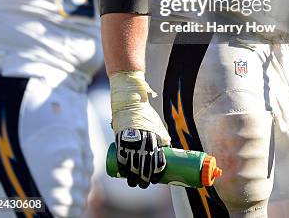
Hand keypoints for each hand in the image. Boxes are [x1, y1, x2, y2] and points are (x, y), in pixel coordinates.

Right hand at [109, 71, 170, 187]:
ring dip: (133, 177)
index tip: (156, 179)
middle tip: (144, 184)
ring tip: (134, 182)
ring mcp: (131, 142)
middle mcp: (144, 142)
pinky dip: (123, 168)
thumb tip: (168, 151)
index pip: (158, 161)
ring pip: (133, 165)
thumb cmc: (146, 116)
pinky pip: (121, 157)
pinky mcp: (120, 140)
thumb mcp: (157, 126)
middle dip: (145, 179)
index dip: (157, 173)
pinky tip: (124, 174)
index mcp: (155, 139)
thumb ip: (161, 138)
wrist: (131, 103)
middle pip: (145, 167)